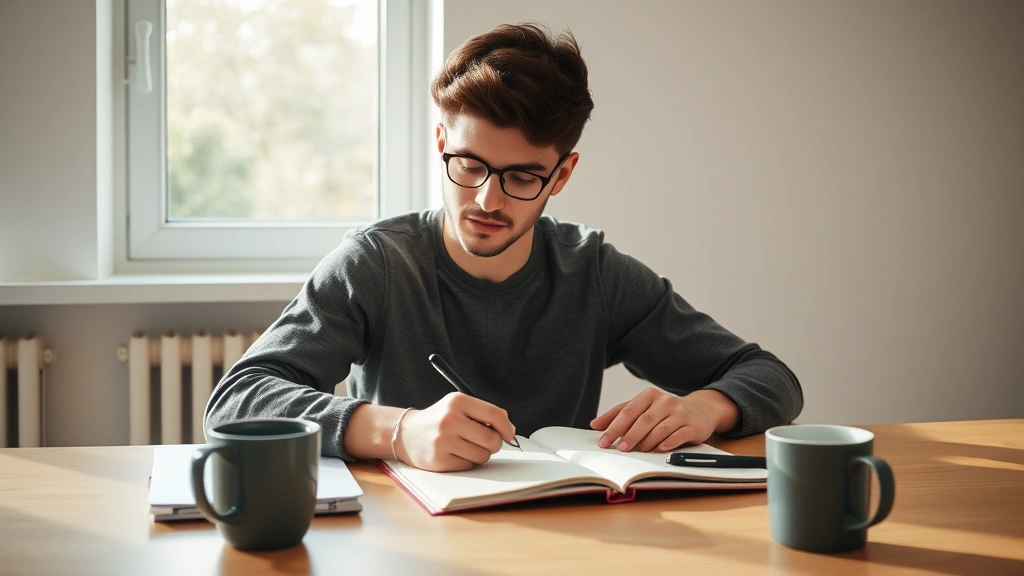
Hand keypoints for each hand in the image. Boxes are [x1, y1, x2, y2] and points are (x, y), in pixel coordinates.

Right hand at [395, 392, 515, 471]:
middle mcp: (450, 420)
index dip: (507, 427)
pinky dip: (466, 462)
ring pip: (482, 456)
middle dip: (495, 444)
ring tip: (466, 447)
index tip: (510, 435)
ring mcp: (443, 441)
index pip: (494, 414)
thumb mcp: (458, 406)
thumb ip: (483, 414)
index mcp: (457, 401)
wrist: (406, 433)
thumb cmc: (439, 420)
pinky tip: (454, 454)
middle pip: (492, 439)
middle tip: (486, 443)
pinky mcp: (439, 460)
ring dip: (480, 454)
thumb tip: (510, 431)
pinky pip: (469, 466)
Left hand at [589, 388, 738, 452]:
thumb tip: (595, 425)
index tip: (604, 441)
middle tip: (620, 449)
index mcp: (649, 395)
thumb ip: (619, 414)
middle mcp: (665, 401)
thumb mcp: (642, 408)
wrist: (700, 410)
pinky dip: (668, 443)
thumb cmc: (665, 411)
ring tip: (637, 452)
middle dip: (630, 436)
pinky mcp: (693, 426)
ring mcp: (680, 413)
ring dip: (646, 442)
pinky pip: (678, 436)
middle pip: (643, 420)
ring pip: (660, 429)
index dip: (614, 427)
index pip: (628, 411)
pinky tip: (659, 450)